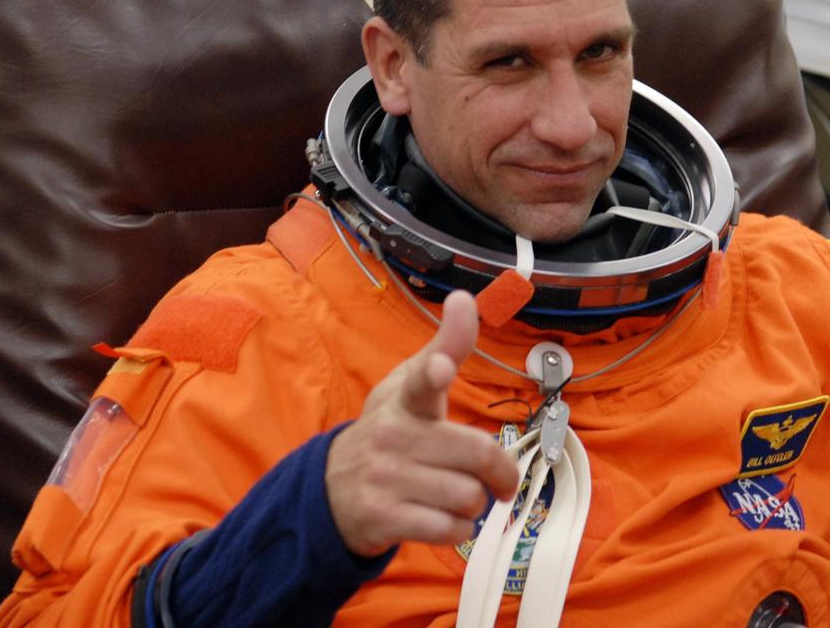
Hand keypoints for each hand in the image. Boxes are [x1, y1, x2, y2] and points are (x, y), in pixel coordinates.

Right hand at [325, 290, 518, 556]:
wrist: (329, 490)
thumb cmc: (390, 431)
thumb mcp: (409, 385)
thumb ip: (446, 346)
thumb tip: (463, 297)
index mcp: (405, 400)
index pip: (419, 380)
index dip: (433, 371)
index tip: (437, 368)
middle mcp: (393, 436)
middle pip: (479, 455)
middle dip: (500, 474)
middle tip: (498, 480)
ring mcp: (386, 478)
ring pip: (469, 497)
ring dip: (475, 504)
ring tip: (457, 495)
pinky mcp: (383, 518)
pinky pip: (451, 530)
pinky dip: (458, 530)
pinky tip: (443, 518)